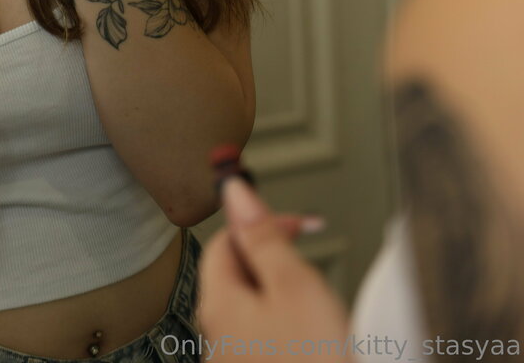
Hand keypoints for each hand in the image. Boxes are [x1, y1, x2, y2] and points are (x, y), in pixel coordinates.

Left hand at [198, 178, 348, 359]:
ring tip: (318, 307)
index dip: (260, 222)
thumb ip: (263, 236)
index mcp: (218, 304)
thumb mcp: (294, 284)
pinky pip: (268, 339)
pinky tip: (316, 338)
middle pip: (238, 274)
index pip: (224, 240)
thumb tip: (235, 191)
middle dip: (276, 260)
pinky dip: (292, 327)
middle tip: (310, 263)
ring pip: (256, 309)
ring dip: (286, 295)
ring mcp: (236, 361)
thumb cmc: (317, 360)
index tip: (298, 222)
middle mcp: (217, 337)